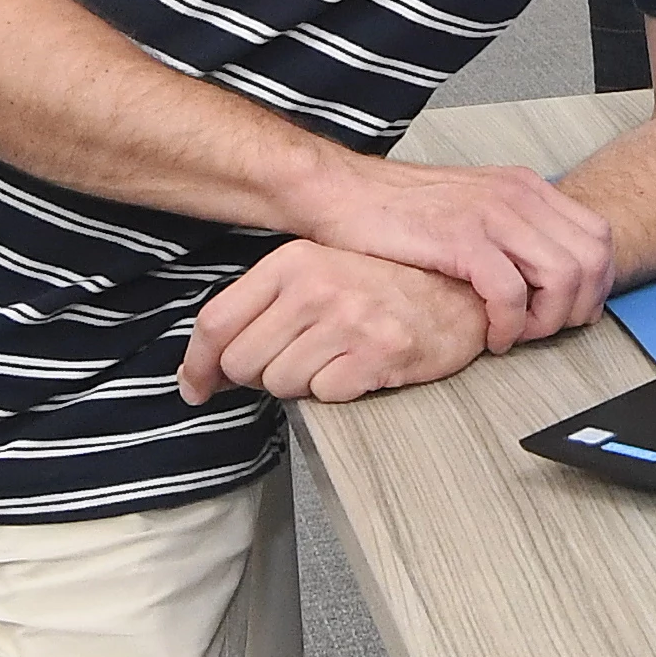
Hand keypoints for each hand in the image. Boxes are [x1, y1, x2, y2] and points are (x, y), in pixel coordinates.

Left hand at [179, 242, 491, 403]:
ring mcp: (348, 319)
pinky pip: (324, 395)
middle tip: (292, 363)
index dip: (197, 364)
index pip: (216, 322)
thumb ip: (260, 311)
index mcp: (292, 261)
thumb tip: (203, 369)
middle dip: (259, 376)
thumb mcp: (316, 276)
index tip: (196, 386)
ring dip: (301, 383)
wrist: (460, 295)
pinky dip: (337, 391)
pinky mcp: (377, 353)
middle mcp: (316, 286)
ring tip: (333, 359)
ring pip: (280, 383)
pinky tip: (358, 367)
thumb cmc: (386, 289)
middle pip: (242, 362)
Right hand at [297, 156, 616, 352]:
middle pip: (593, 259)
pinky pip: (512, 293)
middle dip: (578, 307)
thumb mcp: (474, 206)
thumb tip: (546, 274)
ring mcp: (491, 215)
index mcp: (525, 187)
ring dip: (548, 320)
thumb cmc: (400, 209)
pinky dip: (510, 326)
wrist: (343, 193)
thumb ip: (513, 231)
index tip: (571, 312)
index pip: (598, 236)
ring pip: (563, 277)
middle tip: (545, 330)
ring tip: (518, 334)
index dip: (595, 284)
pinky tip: (492, 336)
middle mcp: (517, 196)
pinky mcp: (461, 239)